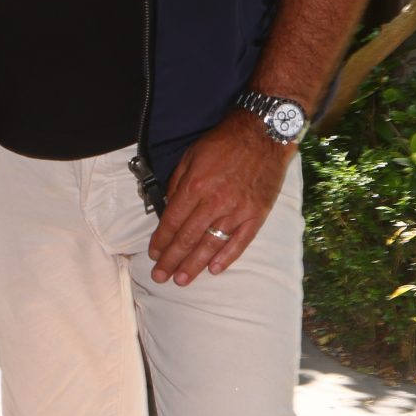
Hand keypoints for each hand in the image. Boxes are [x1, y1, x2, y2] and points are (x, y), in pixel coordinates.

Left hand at [146, 114, 293, 285]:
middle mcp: (215, 201)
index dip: (161, 241)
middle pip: (188, 238)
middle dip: (172, 260)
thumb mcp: (191, 155)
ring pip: (211, 244)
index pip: (172, 221)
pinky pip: (239, 242)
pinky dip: (226, 257)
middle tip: (160, 277)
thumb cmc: (223, 143)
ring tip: (181, 280)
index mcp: (196, 186)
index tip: (153, 255)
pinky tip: (213, 270)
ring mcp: (237, 210)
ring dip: (194, 265)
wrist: (262, 135)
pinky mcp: (256, 214)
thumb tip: (167, 209)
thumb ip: (177, 183)